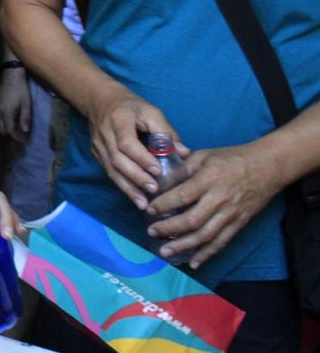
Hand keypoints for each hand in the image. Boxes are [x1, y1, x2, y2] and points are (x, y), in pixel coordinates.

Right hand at [0, 67, 30, 141]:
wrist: (11, 75)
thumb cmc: (21, 89)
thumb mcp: (26, 103)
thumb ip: (25, 117)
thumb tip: (25, 131)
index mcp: (7, 113)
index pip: (10, 131)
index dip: (16, 138)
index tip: (23, 142)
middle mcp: (0, 113)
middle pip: (3, 130)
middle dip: (11, 135)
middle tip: (20, 136)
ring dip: (6, 129)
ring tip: (16, 130)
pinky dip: (4, 123)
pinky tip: (10, 121)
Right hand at [86, 90, 184, 210]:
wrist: (100, 101)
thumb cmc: (131, 107)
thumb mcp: (150, 112)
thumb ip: (166, 132)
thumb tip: (184, 153)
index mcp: (118, 120)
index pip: (127, 143)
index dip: (141, 158)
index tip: (157, 170)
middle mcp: (104, 134)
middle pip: (117, 160)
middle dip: (136, 177)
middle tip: (154, 190)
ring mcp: (98, 146)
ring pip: (111, 170)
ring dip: (128, 188)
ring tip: (144, 203)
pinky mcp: (96, 155)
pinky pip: (110, 173)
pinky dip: (123, 186)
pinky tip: (135, 197)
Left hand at [145, 144, 276, 269]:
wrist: (268, 166)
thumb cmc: (233, 158)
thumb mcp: (205, 155)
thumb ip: (183, 166)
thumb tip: (160, 177)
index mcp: (210, 178)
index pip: (183, 195)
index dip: (164, 204)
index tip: (149, 209)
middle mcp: (220, 198)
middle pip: (192, 220)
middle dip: (169, 228)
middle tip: (152, 231)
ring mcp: (232, 213)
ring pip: (206, 235)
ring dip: (184, 245)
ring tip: (165, 251)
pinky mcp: (240, 223)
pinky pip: (222, 242)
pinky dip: (207, 254)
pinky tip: (193, 262)